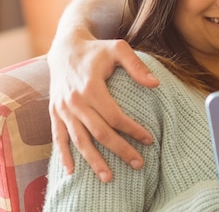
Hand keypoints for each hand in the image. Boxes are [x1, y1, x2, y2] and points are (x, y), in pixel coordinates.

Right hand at [48, 29, 158, 181]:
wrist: (65, 48)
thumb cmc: (97, 49)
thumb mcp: (119, 48)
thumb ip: (137, 65)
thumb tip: (156, 84)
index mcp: (91, 87)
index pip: (115, 116)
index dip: (132, 130)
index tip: (148, 140)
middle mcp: (75, 101)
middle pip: (100, 133)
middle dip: (120, 150)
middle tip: (139, 164)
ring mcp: (63, 109)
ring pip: (79, 140)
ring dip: (94, 161)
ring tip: (109, 178)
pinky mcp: (54, 112)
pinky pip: (59, 137)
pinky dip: (64, 155)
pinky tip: (72, 171)